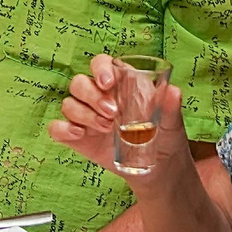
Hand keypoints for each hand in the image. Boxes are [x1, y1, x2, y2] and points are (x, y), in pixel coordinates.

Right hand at [46, 54, 182, 185]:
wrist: (159, 167)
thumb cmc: (164, 135)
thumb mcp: (171, 120)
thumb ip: (170, 106)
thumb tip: (173, 92)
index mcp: (119, 82)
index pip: (100, 64)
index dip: (100, 69)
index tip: (108, 83)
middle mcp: (98, 96)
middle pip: (79, 83)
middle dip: (92, 96)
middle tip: (112, 113)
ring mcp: (86, 116)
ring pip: (69, 103)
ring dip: (83, 114)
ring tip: (106, 128)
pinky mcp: (77, 137)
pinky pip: (57, 128)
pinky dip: (62, 129)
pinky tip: (78, 135)